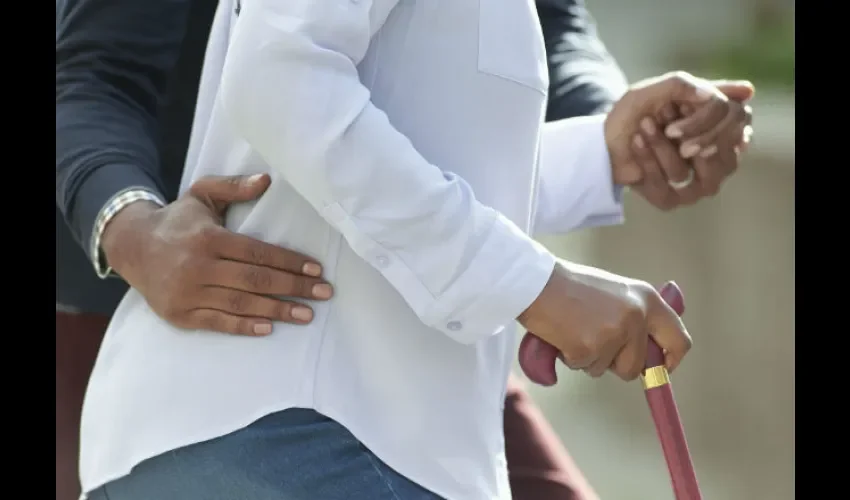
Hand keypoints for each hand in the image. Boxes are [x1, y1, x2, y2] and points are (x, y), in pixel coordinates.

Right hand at [102, 174, 332, 335]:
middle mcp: (198, 266)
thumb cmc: (177, 221)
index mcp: (208, 238)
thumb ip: (234, 187)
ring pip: (240, 304)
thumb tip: (267, 180)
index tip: (316, 270)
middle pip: (255, 280)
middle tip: (324, 293)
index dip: (289, 262)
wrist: (131, 246)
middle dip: (294, 288)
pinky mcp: (180, 314)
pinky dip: (244, 327)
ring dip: (277, 310)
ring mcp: (187, 293)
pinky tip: (268, 328)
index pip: (257, 253)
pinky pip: (217, 322)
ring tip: (306, 314)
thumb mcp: (201, 194)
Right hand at [517, 261, 691, 381]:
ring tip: (575, 330)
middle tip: (597, 345)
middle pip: (638, 365)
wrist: (536, 282)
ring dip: (591, 358)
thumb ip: (634, 316)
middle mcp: (636, 315)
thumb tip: (648, 351)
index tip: (660, 368)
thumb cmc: (570, 287)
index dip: (670, 360)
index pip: (678, 339)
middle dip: (617, 364)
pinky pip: (584, 366)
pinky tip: (563, 334)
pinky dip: (571, 357)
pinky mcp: (591, 348)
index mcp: (647, 299)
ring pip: (608, 369)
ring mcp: (614, 332)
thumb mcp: (615, 293)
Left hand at [606, 72, 753, 209]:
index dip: (707, 118)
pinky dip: (647, 160)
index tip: (679, 104)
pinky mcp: (670, 199)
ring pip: (686, 171)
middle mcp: (715, 158)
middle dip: (688, 132)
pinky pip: (664, 186)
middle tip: (664, 117)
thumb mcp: (654, 91)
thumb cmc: (633, 113)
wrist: (602, 140)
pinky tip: (636, 141)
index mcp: (722, 128)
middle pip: (720, 155)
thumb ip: (687, 85)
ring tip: (643, 126)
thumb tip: (743, 92)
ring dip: (661, 145)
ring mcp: (694, 183)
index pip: (736, 123)